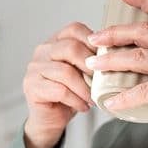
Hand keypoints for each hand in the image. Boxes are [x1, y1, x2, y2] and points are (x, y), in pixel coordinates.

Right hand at [22, 22, 95, 147]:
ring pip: (65, 71)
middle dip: (91, 66)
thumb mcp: (83, 73)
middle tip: (102, 81)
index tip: (106, 59)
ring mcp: (34, 68)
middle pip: (70, 48)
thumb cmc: (69, 94)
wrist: (51, 118)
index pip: (75, 29)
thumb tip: (116, 55)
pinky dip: (76, 100)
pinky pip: (59, 90)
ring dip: (85, 88)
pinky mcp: (31, 86)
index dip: (93, 42)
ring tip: (93, 98)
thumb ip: (92, 60)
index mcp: (55, 41)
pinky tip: (83, 106)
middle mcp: (42, 51)